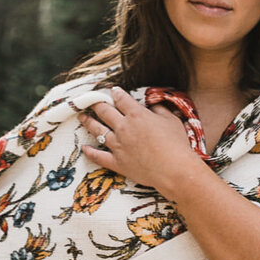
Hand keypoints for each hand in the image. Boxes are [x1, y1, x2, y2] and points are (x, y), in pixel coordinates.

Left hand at [74, 87, 202, 193]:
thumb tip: (153, 105)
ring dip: (88, 122)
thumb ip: (160, 110)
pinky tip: (84, 147)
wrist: (174, 169)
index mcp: (137, 115)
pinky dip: (89, 151)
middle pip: (104, 111)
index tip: (113, 90)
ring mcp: (117, 145)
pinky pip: (98, 156)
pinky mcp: (116, 162)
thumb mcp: (172, 120)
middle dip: (97, 104)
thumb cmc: (176, 144)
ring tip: (82, 117)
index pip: (122, 99)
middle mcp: (123, 127)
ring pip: (97, 130)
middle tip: (92, 101)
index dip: (116, 93)